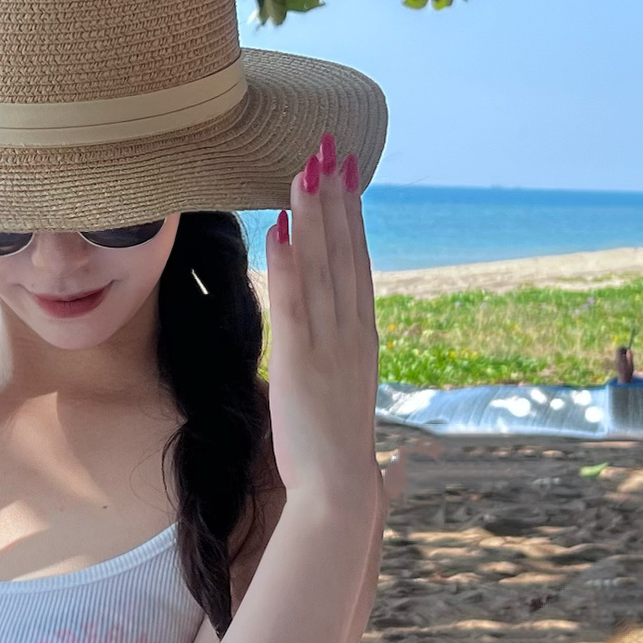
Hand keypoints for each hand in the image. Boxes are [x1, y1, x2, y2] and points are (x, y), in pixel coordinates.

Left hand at [264, 130, 382, 519]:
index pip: (357, 263)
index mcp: (362, 338)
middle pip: (345, 252)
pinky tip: (279, 226)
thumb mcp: (342, 400)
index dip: (351, 215)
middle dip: (336, 197)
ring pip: (323, 266)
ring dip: (314, 215)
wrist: (339, 494)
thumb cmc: (336, 455)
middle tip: (330, 147)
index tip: (345, 174)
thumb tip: (334, 356)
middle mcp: (353, 332)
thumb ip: (340, 370)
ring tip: (305, 168)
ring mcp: (331, 345)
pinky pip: (295, 303)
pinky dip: (289, 262)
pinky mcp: (302, 362)